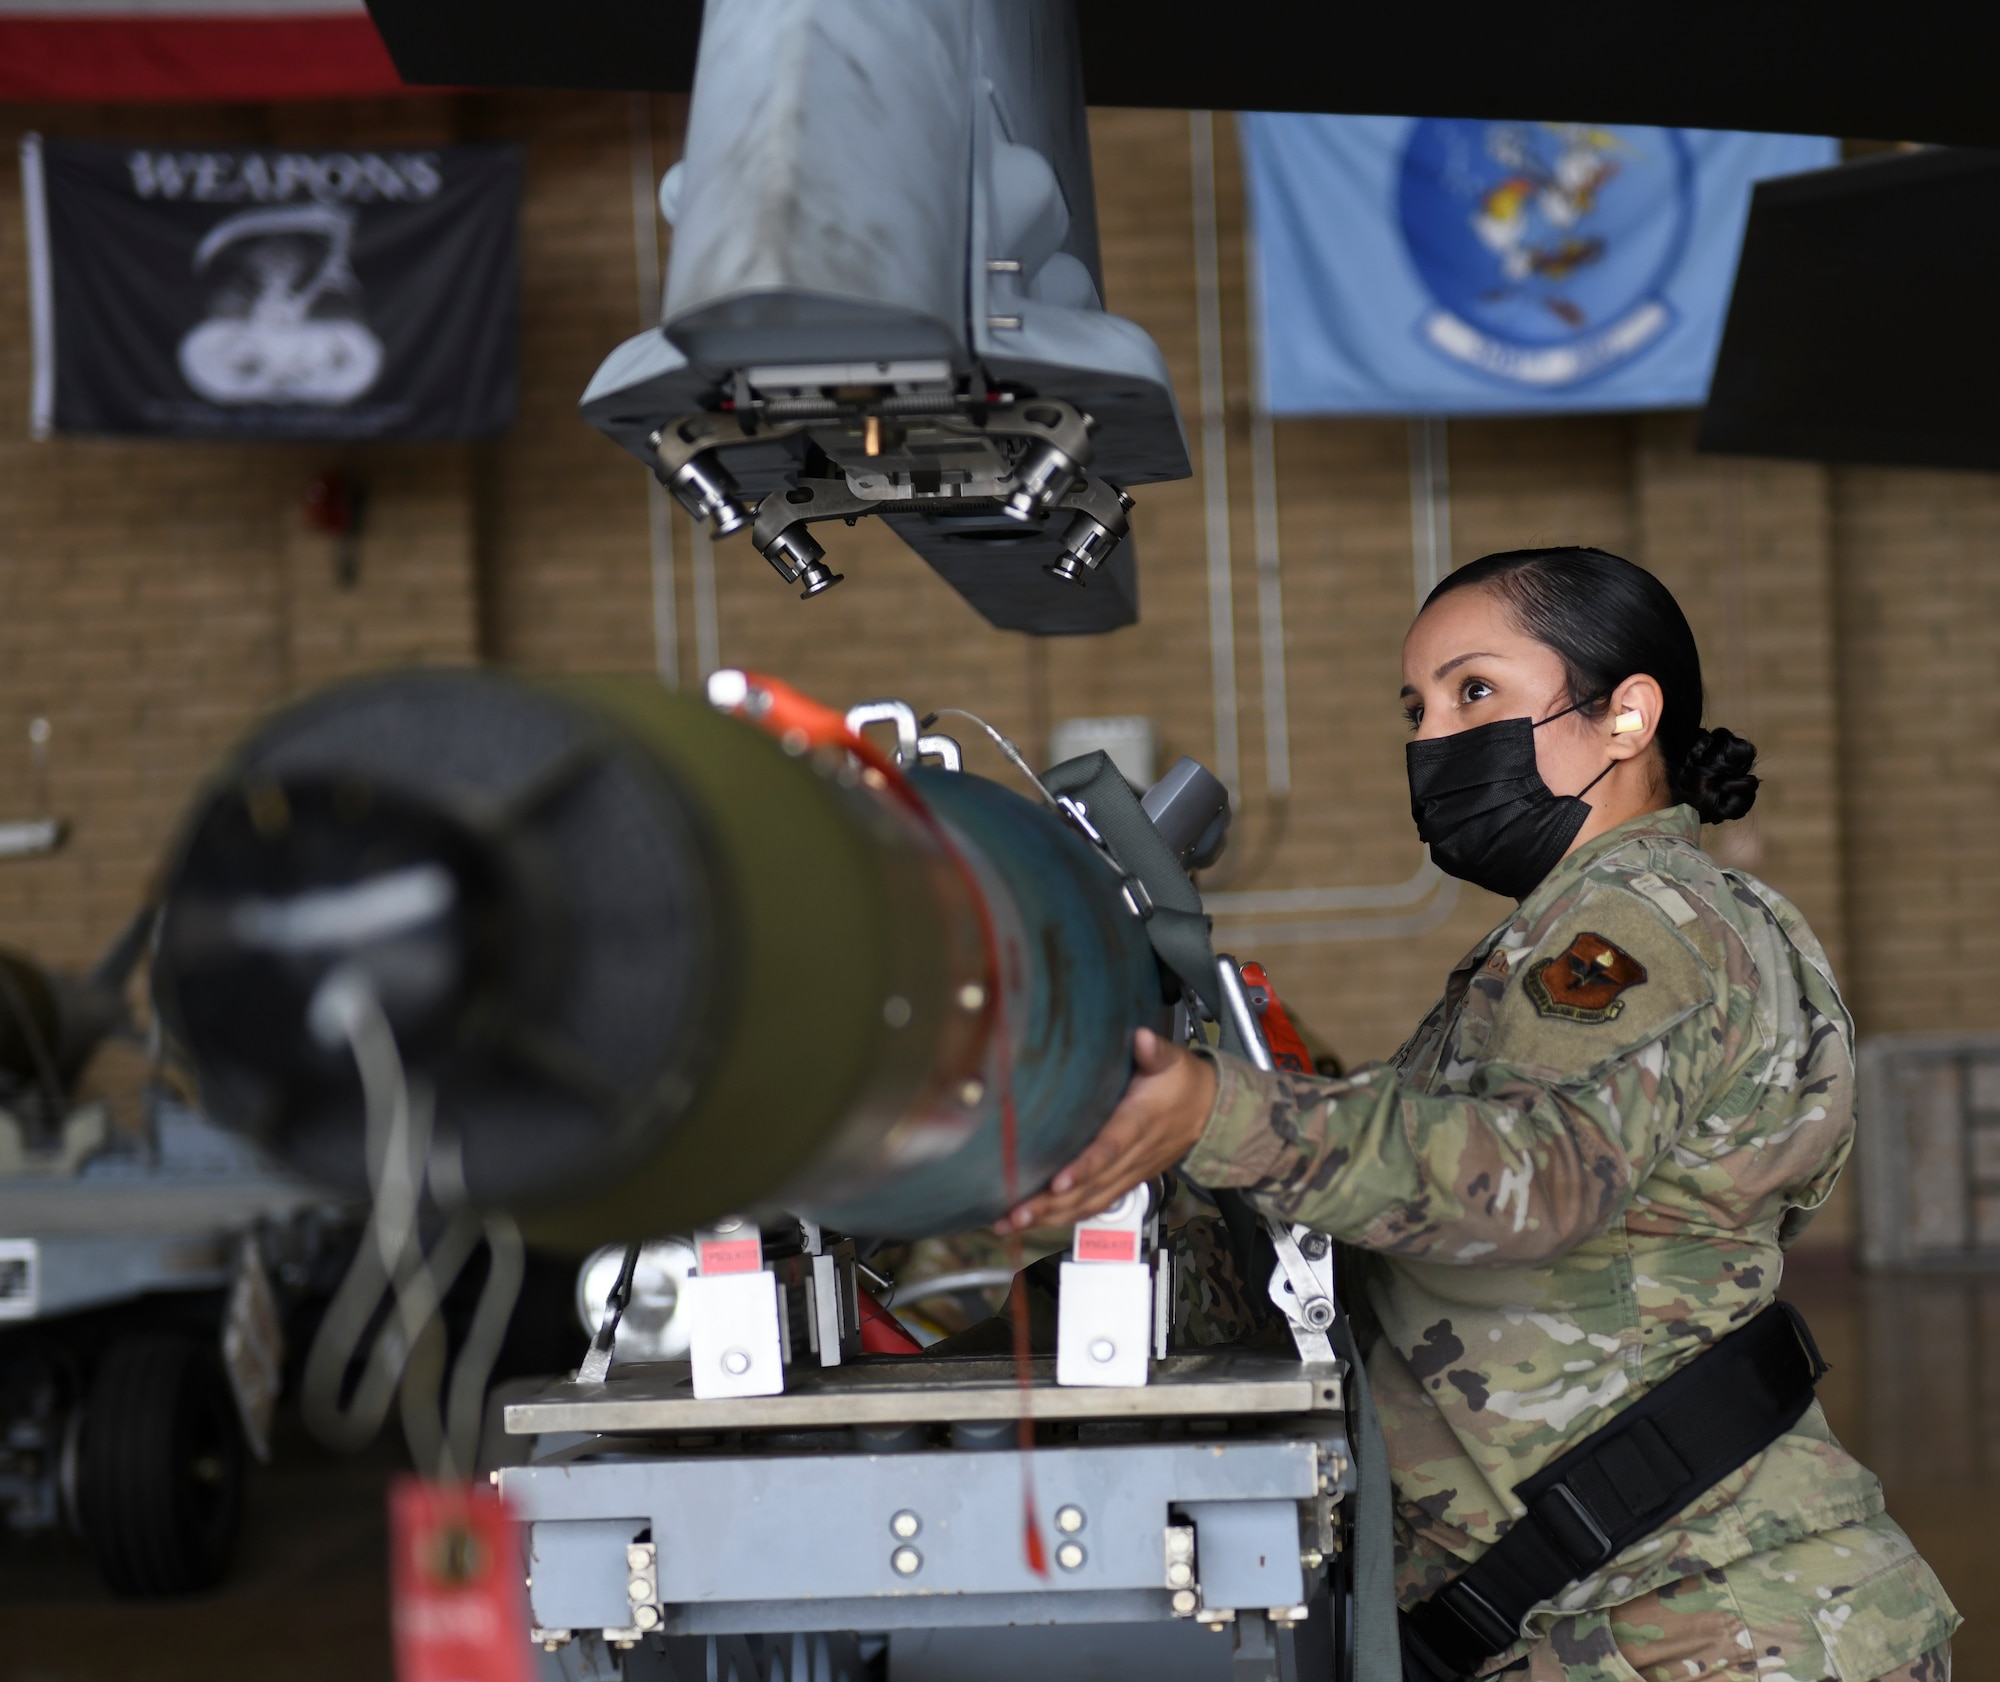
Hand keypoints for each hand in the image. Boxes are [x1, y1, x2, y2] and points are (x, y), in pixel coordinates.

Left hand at [996, 1027, 1217, 1231]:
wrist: (1209, 1111)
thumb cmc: (1183, 1084)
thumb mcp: (1172, 1061)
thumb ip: (1154, 1051)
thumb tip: (1142, 1038)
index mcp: (1139, 1123)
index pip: (1110, 1149)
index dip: (1085, 1167)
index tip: (1058, 1182)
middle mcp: (1133, 1156)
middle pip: (1091, 1186)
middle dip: (1052, 1203)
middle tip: (1016, 1213)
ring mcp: (1129, 1173)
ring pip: (1089, 1202)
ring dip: (1051, 1216)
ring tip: (1013, 1221)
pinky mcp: (1125, 1182)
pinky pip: (1094, 1206)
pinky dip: (1065, 1217)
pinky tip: (1036, 1222)